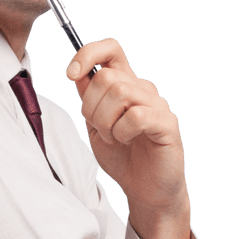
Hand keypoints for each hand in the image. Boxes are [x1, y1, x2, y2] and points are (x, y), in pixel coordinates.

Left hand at [66, 38, 192, 238]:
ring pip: (120, 92)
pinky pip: (136, 115)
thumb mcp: (95, 125)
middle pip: (107, 76)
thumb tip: (77, 71)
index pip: (110, 50)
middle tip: (99, 128)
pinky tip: (126, 141)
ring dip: (106, 120)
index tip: (71, 74)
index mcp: (125, 85)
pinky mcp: (167, 123)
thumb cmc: (123, 158)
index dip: (88, 54)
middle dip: (91, 106)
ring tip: (113, 137)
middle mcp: (142, 89)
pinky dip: (122, 131)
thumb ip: (88, 99)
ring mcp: (157, 104)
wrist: (144, 189)